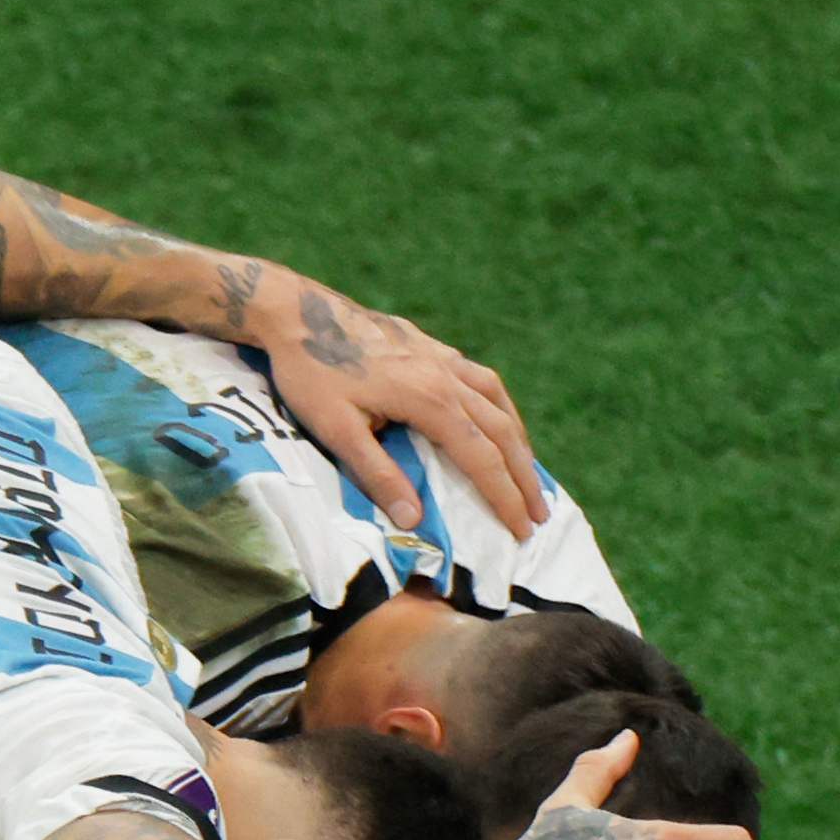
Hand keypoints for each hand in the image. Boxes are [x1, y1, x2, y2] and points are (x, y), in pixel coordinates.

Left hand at [264, 271, 543, 533]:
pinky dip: (499, 405)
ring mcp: (441, 357)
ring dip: (519, 439)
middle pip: (502, 431)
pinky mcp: (430, 346)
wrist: (297, 311)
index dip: (505, 496)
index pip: (482, 458)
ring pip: (497, 400)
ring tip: (529, 471)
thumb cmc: (310, 373)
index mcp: (429, 400)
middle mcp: (446, 376)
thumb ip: (377, 474)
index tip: (522, 528)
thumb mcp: (336, 430)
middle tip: (541, 512)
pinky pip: (480, 378)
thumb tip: (413, 519)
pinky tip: (497, 418)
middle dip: (524, 476)